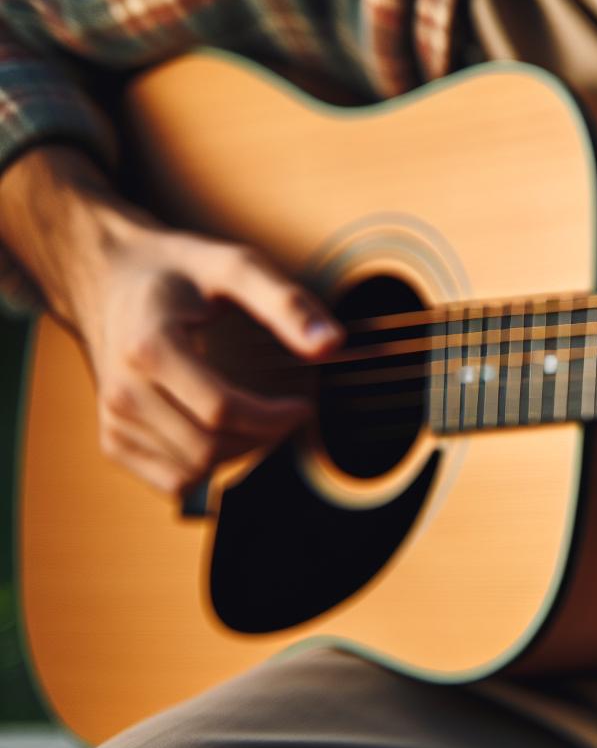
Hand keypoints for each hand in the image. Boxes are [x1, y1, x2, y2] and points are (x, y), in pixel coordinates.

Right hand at [72, 221, 342, 495]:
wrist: (112, 278)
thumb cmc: (180, 271)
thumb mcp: (237, 267)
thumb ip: (287, 304)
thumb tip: (332, 344)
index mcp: (151, 347)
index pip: (221, 410)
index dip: (275, 418)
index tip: (303, 406)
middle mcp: (123, 388)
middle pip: (208, 446)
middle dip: (262, 436)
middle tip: (284, 413)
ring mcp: (113, 417)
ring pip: (193, 469)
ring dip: (239, 452)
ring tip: (255, 416)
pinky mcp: (113, 437)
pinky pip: (172, 480)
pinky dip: (207, 467)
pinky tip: (221, 433)